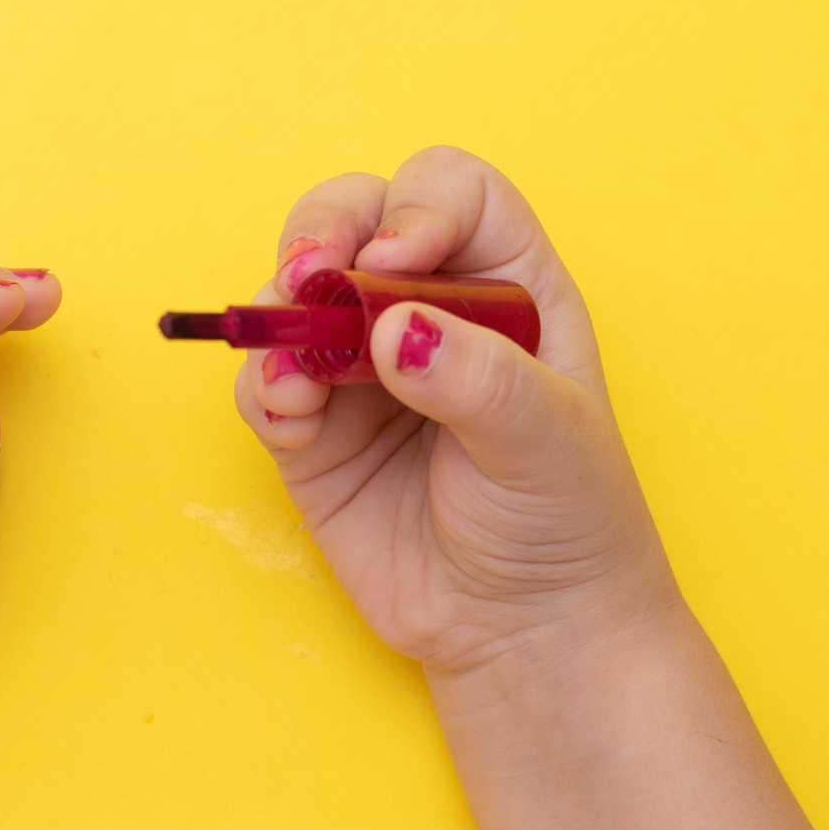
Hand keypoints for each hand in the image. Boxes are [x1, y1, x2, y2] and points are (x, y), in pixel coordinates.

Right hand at [236, 148, 681, 671]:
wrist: (526, 633)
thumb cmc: (565, 524)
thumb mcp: (548, 442)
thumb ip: (479, 379)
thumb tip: (395, 331)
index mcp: (506, 287)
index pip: (451, 196)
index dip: (415, 208)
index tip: (394, 263)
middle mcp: (426, 311)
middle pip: (353, 219)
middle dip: (319, 233)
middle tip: (306, 276)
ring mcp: (360, 370)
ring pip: (292, 296)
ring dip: (277, 315)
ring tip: (296, 376)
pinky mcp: (312, 433)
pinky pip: (263, 386)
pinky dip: (263, 390)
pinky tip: (292, 418)